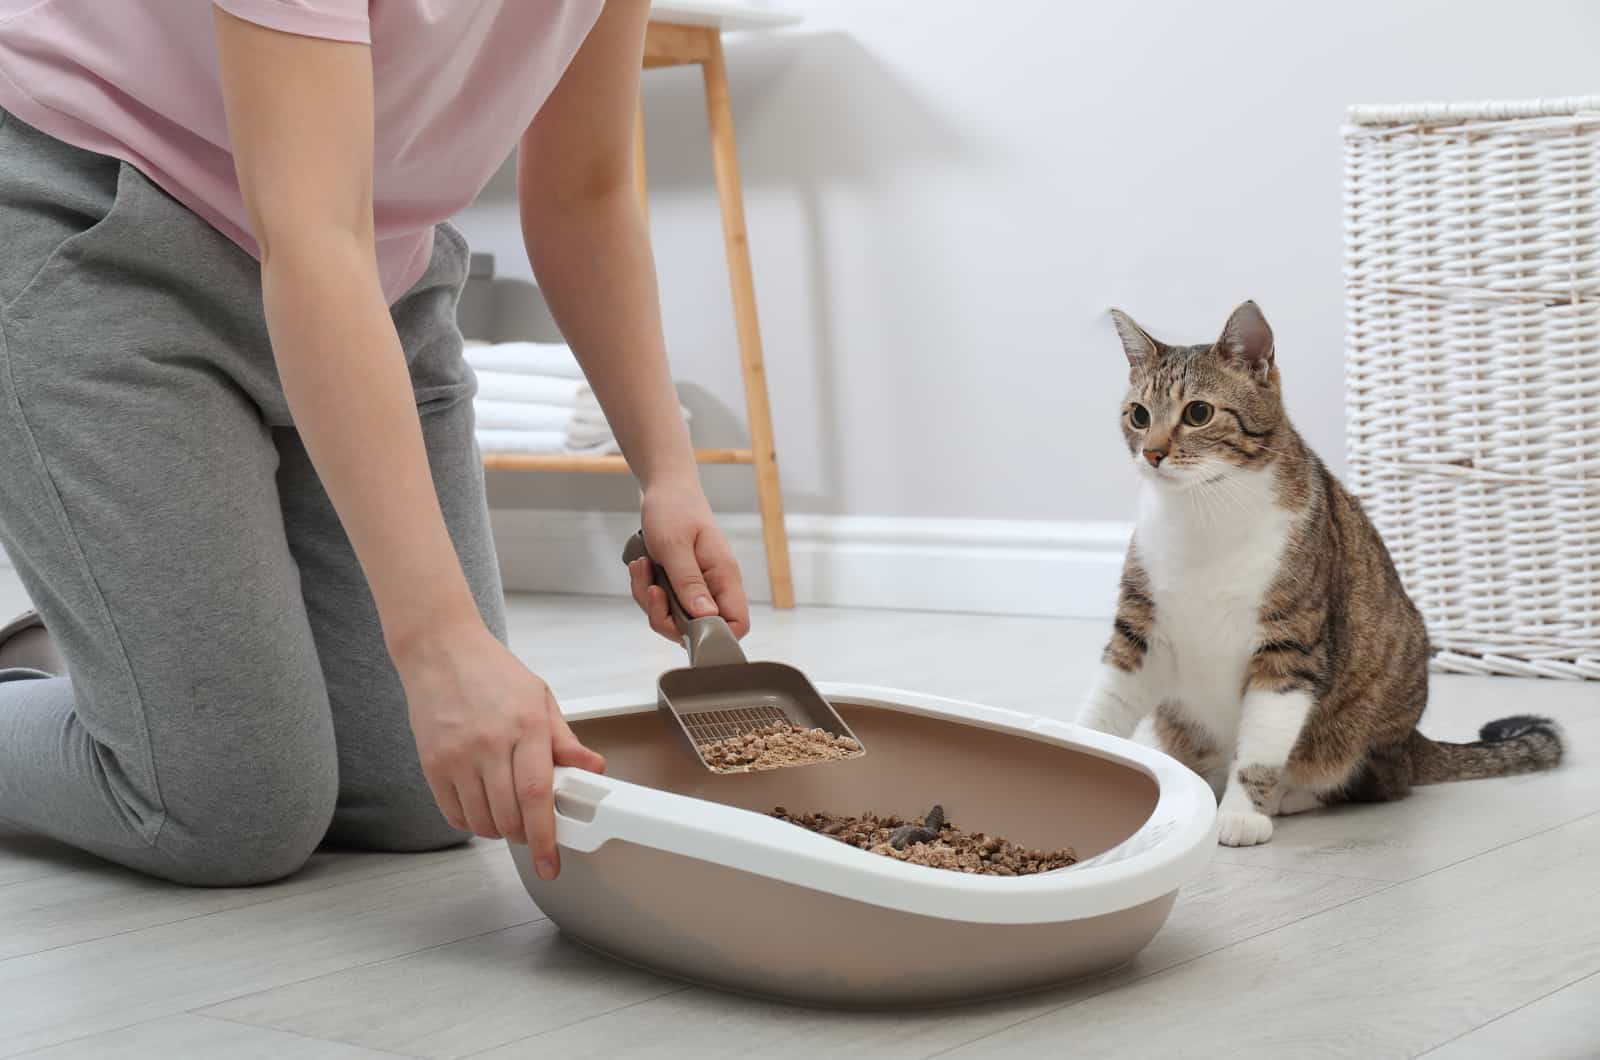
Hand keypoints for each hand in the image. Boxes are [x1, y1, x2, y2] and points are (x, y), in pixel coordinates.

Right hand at [396, 619, 604, 878]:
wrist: (439, 650)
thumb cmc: (492, 672)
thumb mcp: (540, 698)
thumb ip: (564, 740)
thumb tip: (594, 768)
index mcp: (525, 726)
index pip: (538, 795)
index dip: (547, 836)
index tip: (552, 862)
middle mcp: (490, 744)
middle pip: (509, 816)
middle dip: (525, 837)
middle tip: (533, 831)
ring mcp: (457, 756)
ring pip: (481, 821)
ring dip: (499, 830)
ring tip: (509, 814)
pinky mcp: (432, 764)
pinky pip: (453, 813)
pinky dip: (471, 821)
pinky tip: (482, 806)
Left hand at [627, 478, 749, 641]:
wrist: (665, 487)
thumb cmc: (674, 508)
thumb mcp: (675, 546)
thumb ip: (690, 583)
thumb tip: (706, 617)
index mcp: (724, 576)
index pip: (737, 623)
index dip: (715, 635)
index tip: (684, 626)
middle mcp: (714, 586)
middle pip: (699, 628)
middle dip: (666, 617)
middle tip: (653, 590)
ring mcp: (697, 586)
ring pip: (674, 618)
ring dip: (650, 600)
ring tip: (643, 568)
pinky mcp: (680, 584)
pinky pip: (662, 603)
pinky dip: (646, 589)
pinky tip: (642, 566)